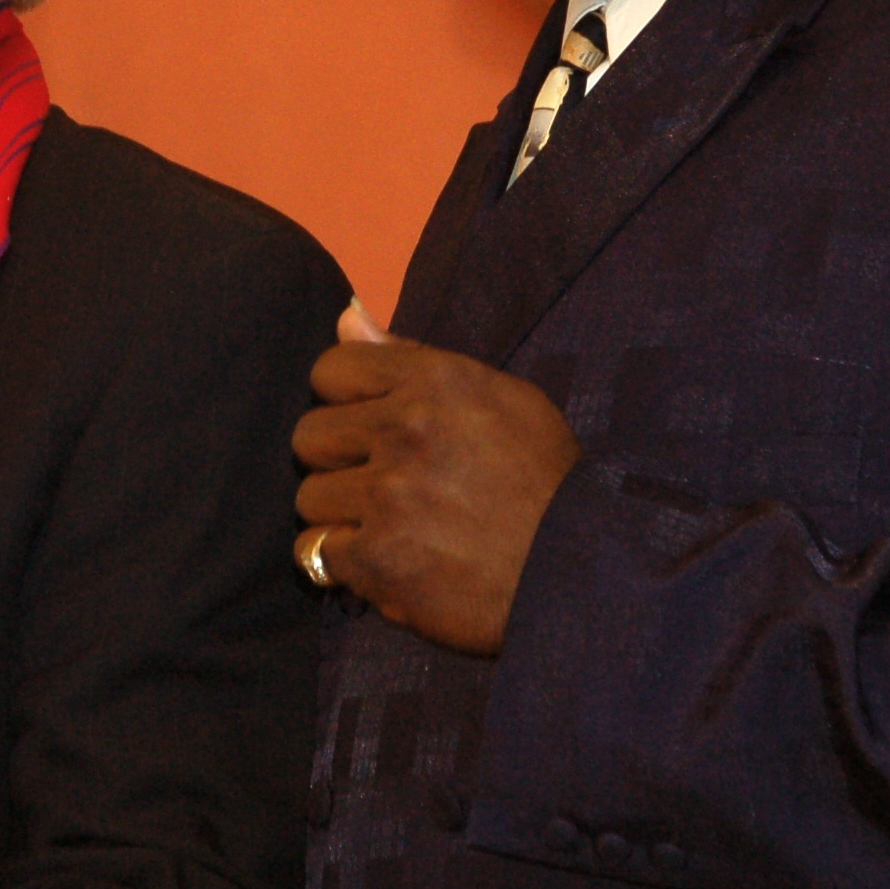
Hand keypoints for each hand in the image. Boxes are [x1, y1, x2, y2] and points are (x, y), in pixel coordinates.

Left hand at [293, 301, 580, 653]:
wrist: (581, 571)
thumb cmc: (545, 481)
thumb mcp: (499, 397)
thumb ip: (412, 357)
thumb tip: (344, 317)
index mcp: (435, 379)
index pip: (330, 371)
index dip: (345, 403)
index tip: (373, 429)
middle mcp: (406, 428)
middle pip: (309, 436)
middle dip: (338, 462)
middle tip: (381, 485)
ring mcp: (388, 494)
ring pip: (309, 497)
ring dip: (341, 516)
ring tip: (391, 527)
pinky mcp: (378, 557)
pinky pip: (316, 552)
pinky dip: (344, 564)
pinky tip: (385, 564)